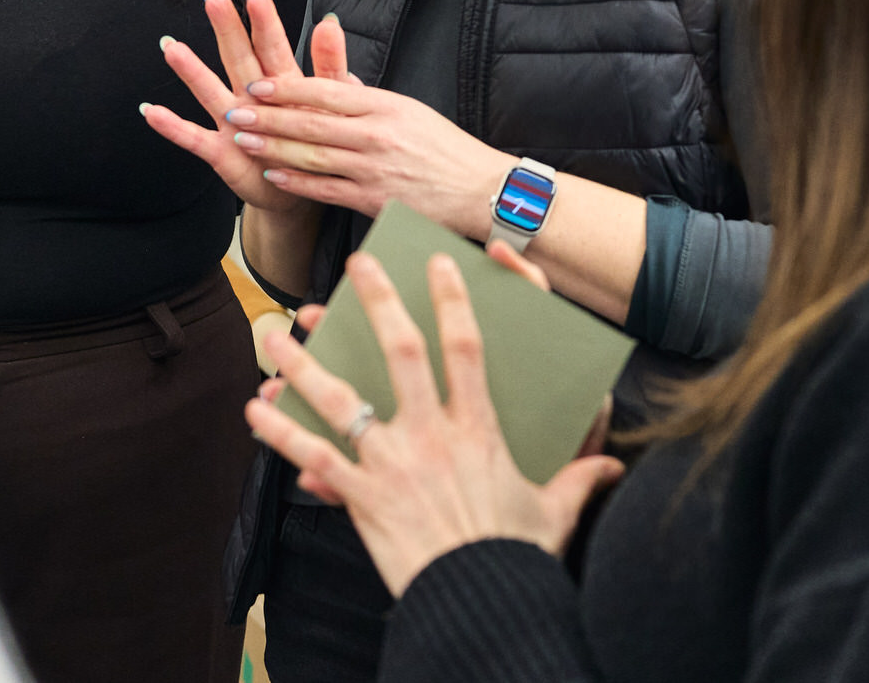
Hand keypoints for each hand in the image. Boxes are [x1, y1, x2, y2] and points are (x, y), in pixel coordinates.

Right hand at [141, 0, 350, 217]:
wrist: (298, 191)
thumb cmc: (315, 142)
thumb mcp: (333, 103)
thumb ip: (331, 65)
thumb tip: (331, 22)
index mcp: (281, 83)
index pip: (271, 46)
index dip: (264, 21)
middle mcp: (252, 97)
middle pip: (237, 57)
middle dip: (226, 28)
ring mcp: (233, 123)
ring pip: (210, 91)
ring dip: (191, 70)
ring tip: (170, 46)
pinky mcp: (220, 153)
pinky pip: (193, 138)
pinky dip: (173, 127)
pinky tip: (151, 112)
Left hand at [224, 66, 516, 241]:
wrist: (482, 190)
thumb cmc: (445, 150)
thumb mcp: (410, 112)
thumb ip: (367, 100)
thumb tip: (333, 82)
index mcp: (386, 105)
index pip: (326, 91)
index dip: (287, 88)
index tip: (257, 85)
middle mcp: (378, 134)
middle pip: (311, 122)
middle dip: (268, 116)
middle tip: (235, 110)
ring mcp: (376, 168)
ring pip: (313, 155)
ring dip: (273, 147)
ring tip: (243, 140)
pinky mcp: (376, 200)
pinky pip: (327, 189)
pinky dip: (298, 181)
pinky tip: (273, 174)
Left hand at [245, 248, 623, 596]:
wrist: (480, 603)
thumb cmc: (516, 557)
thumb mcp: (555, 512)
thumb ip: (579, 480)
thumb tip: (612, 467)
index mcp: (478, 429)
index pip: (467, 347)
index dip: (453, 300)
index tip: (440, 264)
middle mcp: (432, 435)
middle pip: (400, 352)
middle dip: (377, 304)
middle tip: (356, 266)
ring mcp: (393, 463)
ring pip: (341, 398)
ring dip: (305, 363)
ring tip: (277, 334)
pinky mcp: (363, 496)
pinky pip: (315, 457)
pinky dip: (281, 432)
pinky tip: (255, 410)